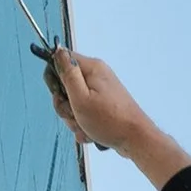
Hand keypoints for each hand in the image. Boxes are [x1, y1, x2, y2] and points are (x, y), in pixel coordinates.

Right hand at [44, 53, 190, 190]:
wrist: (135, 139)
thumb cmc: (109, 120)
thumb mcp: (81, 97)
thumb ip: (68, 74)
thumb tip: (58, 51)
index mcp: (92, 68)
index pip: (62, 60)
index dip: (55, 78)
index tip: (60, 95)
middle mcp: (97, 76)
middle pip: (65, 85)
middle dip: (65, 105)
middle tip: (75, 114)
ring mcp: (100, 91)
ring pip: (73, 102)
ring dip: (74, 118)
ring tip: (85, 126)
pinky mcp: (103, 104)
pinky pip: (84, 112)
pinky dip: (84, 124)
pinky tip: (91, 131)